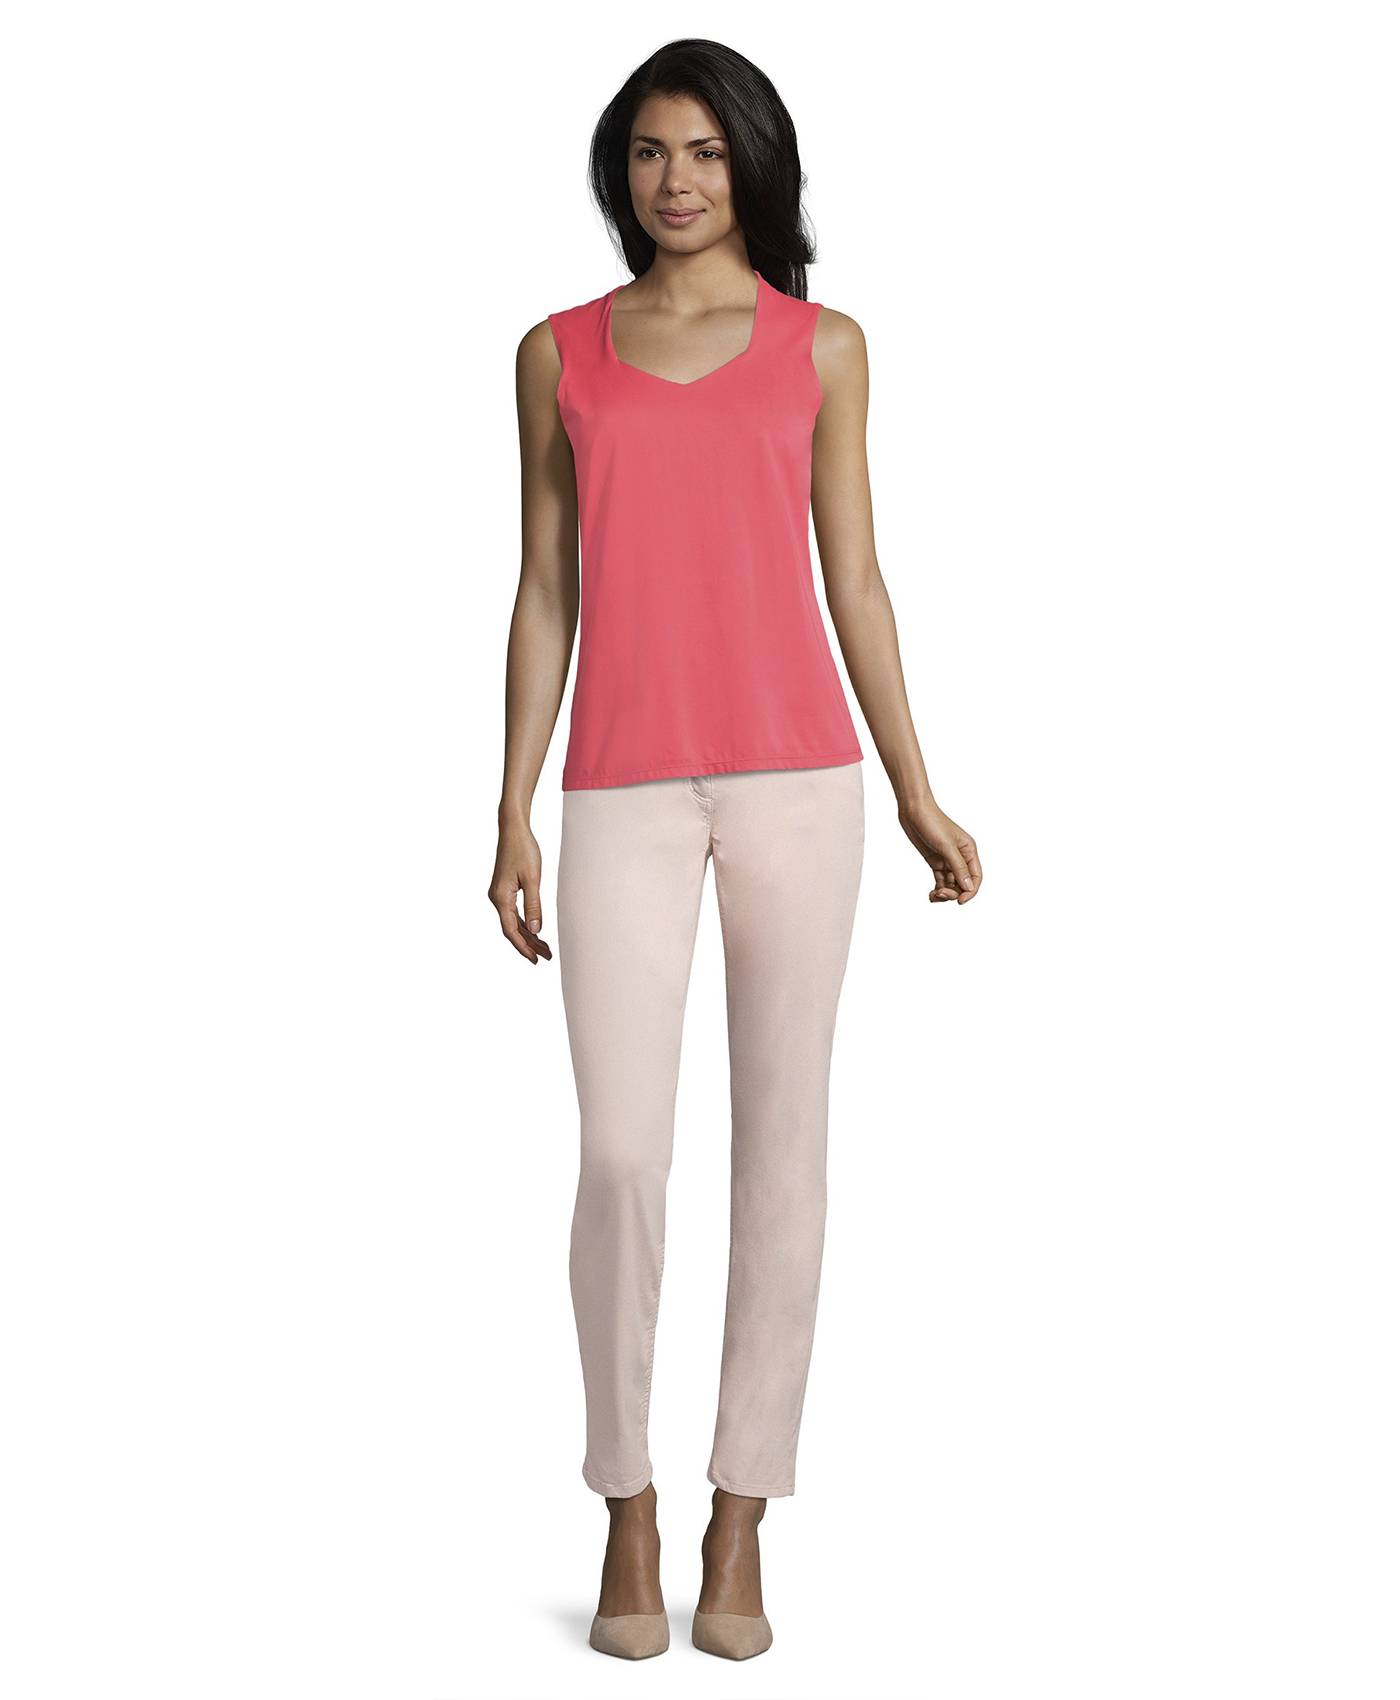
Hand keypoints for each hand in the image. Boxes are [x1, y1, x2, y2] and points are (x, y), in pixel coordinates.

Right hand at [489, 819, 553, 962]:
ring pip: (513, 922)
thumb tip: (535, 930)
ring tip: (544, 947)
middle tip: (546, 956)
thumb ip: (534, 906)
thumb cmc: (523, 849)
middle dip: (529, 944)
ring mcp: (499, 894)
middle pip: (512, 929)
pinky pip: (513, 912)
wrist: (513, 829)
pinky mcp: (504, 889)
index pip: (511, 930)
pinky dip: (524, 923)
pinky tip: (535, 930)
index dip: (523, 947)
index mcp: (501, 897)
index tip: (536, 959)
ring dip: (528, 935)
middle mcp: (497, 898)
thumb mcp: (532, 879)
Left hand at [898, 795, 982, 904]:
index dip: (970, 891)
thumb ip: (958, 866)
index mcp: (969, 850)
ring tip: (933, 896)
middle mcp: (961, 856)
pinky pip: (940, 880)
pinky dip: (937, 889)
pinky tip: (931, 895)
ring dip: (944, 893)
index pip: (976, 877)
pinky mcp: (935, 861)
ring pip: (951, 884)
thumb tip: (968, 887)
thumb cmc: (932, 822)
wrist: (913, 810)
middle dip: (953, 892)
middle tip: (940, 894)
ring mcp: (947, 860)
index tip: (959, 901)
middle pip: (963, 883)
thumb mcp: (946, 845)